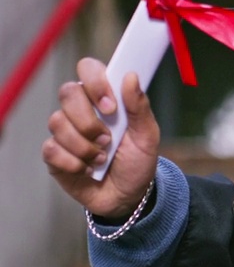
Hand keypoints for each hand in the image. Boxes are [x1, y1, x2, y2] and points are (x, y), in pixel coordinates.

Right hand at [42, 57, 160, 219]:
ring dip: (85, 146)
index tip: (111, 107)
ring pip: (57, 122)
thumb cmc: (137, 163)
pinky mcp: (54, 153)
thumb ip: (140, 108)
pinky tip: (87, 170)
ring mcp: (65, 131)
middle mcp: (80, 110)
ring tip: (102, 159)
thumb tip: (131, 76)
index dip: (95, 83)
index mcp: (104, 99)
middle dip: (89, 121)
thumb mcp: (147, 137)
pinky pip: (52, 149)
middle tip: (108, 140)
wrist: (129, 197)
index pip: (88, 69)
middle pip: (68, 93)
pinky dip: (74, 163)